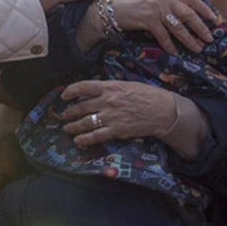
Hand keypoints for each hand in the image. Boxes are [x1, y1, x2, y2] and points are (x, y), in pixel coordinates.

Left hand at [59, 80, 207, 158]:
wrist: (162, 110)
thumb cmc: (146, 95)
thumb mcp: (126, 85)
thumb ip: (109, 88)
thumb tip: (93, 91)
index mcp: (110, 86)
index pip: (83, 86)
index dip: (70, 91)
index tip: (64, 96)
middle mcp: (107, 101)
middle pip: (81, 107)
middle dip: (70, 112)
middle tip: (65, 116)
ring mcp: (111, 116)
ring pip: (85, 122)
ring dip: (73, 126)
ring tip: (67, 128)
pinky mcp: (116, 130)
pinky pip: (96, 136)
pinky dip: (85, 139)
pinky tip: (78, 140)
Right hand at [109, 0, 215, 53]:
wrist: (109, 7)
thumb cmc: (130, 2)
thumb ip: (168, 0)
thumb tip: (185, 10)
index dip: (204, 8)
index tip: (214, 18)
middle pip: (188, 13)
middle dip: (201, 27)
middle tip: (209, 38)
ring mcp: (155, 7)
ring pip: (178, 26)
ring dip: (189, 39)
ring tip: (197, 48)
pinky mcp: (147, 18)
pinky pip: (163, 35)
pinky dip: (169, 45)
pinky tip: (175, 52)